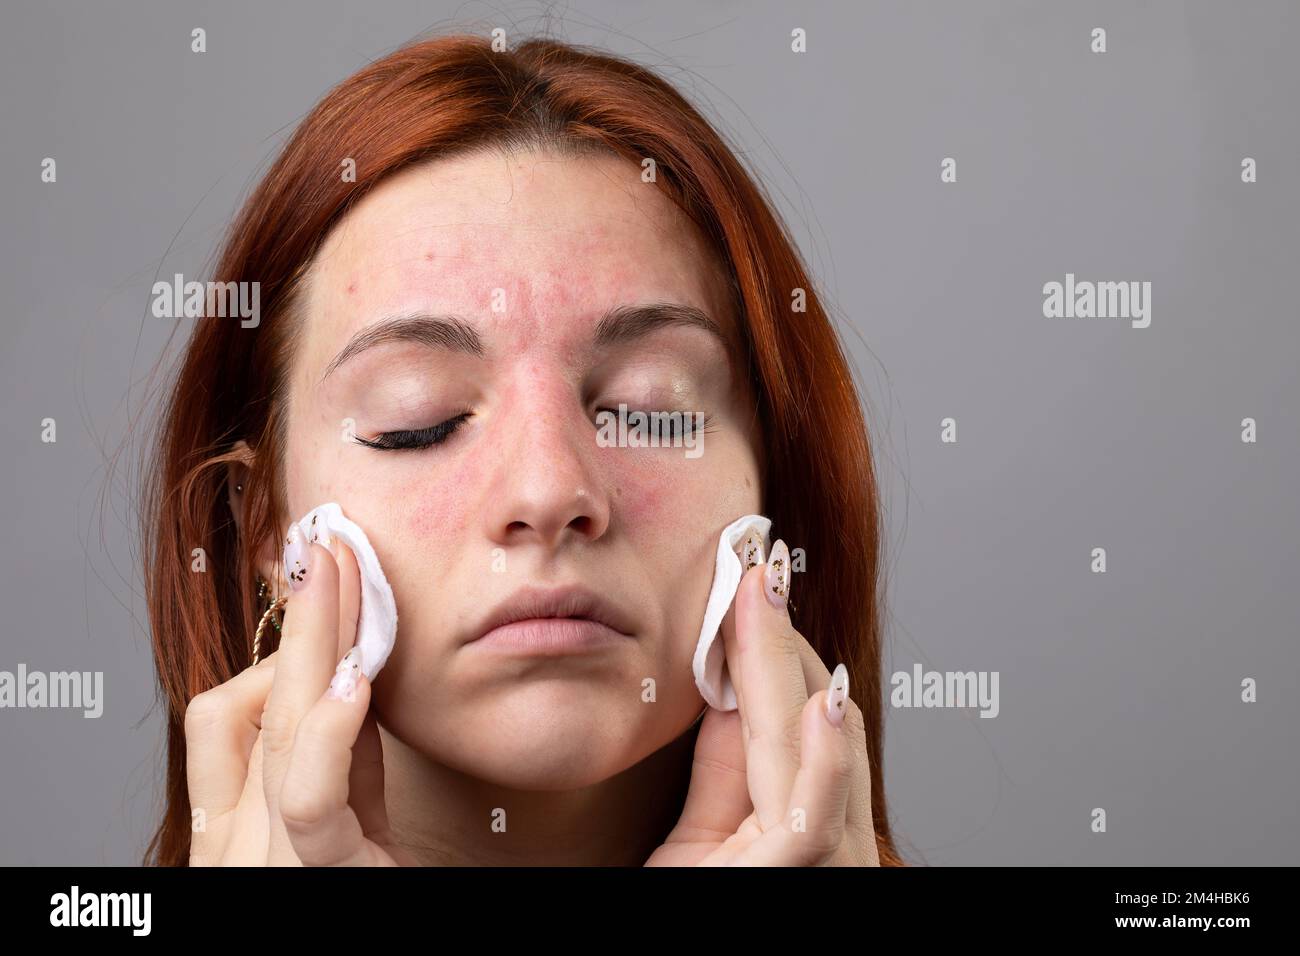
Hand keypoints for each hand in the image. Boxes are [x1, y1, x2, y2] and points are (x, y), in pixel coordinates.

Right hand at [183, 532, 415, 865]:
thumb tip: (348, 668)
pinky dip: (325, 737)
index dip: (277, 637)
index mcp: (237, 821)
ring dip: (315, 644)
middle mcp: (234, 840)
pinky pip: (310, 806)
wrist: (392, 948)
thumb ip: (340, 752)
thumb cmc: (366, 885)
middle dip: (300, 618)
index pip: (227, 711)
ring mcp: (262, 864)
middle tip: (334, 546)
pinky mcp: (317, 883)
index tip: (323, 576)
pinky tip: (351, 684)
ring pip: (272, 733)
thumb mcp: (350, 813)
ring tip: (346, 580)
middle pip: (253, 702)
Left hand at [646, 539, 879, 865]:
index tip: (758, 583)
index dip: (783, 646)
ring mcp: (823, 867)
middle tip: (759, 563)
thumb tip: (730, 686)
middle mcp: (836, 848)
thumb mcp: (702, 843)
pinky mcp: (792, 881)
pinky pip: (814, 817)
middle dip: (786, 640)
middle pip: (822, 722)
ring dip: (790, 668)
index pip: (807, 719)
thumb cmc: (687, 918)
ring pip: (822, 751)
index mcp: (806, 830)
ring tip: (765, 596)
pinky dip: (823, 756)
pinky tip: (815, 699)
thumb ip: (725, 771)